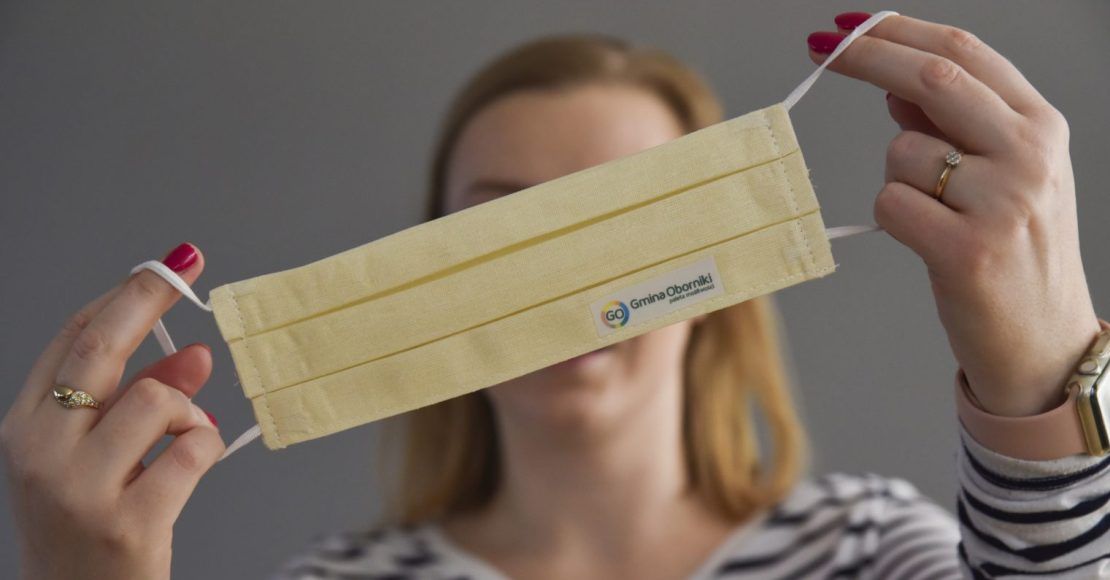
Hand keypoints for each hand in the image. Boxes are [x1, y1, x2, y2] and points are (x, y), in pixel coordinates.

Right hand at [0, 242, 224, 579]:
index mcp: (25, 428)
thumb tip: (194, 354)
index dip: (122, 295)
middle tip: (186, 266)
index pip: (71, 339)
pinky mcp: (126, 523)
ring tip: (183, 437)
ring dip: (186, 411)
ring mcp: (79, 489)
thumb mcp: (98, 458)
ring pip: (154, 400)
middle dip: (148, 297)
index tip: (166, 265)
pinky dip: (204, 446)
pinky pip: (190, 451)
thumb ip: (140, 402)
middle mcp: (41, 453)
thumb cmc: (87, 527)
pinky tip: (191, 464)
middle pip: (100, 350)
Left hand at [808, 12, 1100, 416]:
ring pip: (900, 151)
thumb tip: (894, 86)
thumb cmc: (1012, 252)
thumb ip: (954, 127)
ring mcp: (1004, 202)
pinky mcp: (969, 251)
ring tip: (936, 218)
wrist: (1044, 343)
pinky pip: (890, 205)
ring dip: (894, 177)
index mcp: (1041, 125)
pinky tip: (930, 244)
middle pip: (931, 78)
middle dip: (866, 56)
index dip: (896, 31)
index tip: (845, 26)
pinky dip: (892, 219)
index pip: (961, 53)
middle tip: (818, 47)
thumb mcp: (1001, 176)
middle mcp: (1031, 154)